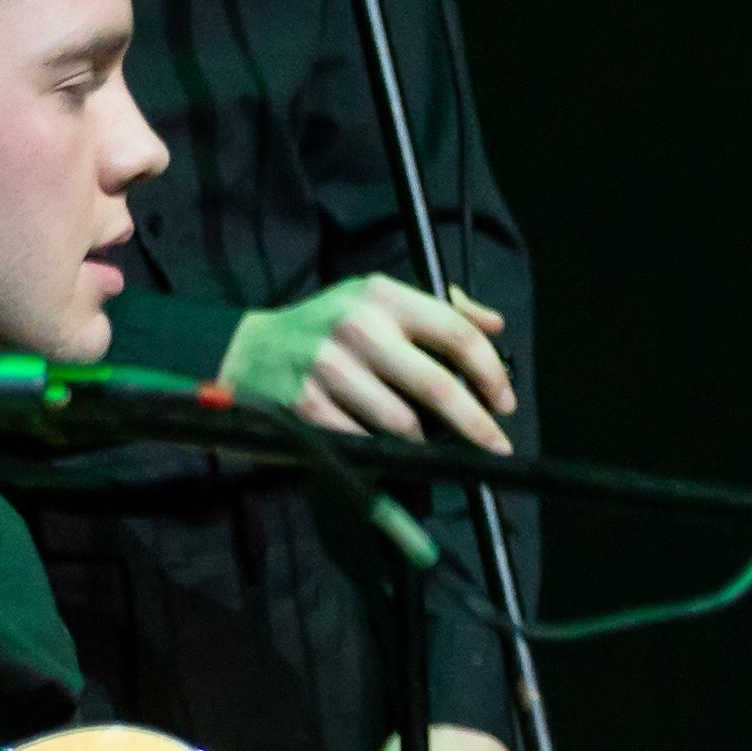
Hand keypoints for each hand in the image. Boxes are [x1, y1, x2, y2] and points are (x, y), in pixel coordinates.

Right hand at [224, 275, 515, 451]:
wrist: (246, 351)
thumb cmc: (328, 327)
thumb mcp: (377, 302)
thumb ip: (440, 311)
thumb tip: (495, 325)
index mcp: (381, 296)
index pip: (457, 334)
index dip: (490, 374)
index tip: (505, 402)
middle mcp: (356, 327)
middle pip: (438, 386)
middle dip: (476, 423)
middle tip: (496, 444)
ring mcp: (327, 368)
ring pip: (404, 423)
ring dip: (426, 442)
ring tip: (430, 443)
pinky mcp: (306, 406)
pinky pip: (365, 442)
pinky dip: (385, 454)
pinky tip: (389, 453)